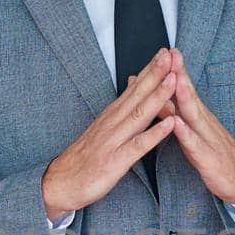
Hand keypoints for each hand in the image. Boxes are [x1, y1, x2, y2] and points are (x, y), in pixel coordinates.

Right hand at [41, 48, 176, 216]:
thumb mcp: (103, 129)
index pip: (133, 87)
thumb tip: (131, 88)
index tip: (164, 52)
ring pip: (139, 114)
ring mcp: (114, 141)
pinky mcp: (116, 161)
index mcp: (112, 115)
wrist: (61, 183)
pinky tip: (170, 125)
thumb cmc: (85, 158)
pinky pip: (138, 146)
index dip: (149, 69)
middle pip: (137, 94)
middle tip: (171, 54)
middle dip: (155, 74)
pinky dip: (154, 134)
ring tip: (173, 80)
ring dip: (158, 96)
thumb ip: (119, 110)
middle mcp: (113, 123)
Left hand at [166, 49, 234, 205]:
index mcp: (197, 116)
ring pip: (193, 115)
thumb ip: (174, 112)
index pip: (184, 88)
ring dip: (184, 96)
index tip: (164, 50)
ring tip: (174, 78)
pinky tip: (177, 124)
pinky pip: (195, 145)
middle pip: (189, 94)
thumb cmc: (212, 153)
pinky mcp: (208, 158)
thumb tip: (157, 94)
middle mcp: (203, 122)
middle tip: (171, 53)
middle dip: (179, 73)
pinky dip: (186, 133)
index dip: (174, 69)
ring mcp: (207, 139)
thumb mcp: (191, 130)